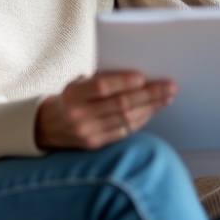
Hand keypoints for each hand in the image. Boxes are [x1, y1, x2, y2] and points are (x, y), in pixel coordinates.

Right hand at [35, 72, 175, 150]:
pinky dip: (142, 119)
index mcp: (73, 94)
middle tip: (169, 87)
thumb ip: (102, 78)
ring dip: (150, 107)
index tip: (144, 76)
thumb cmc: (73, 97)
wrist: (50, 125)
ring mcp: (87, 133)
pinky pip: (125, 131)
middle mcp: (78, 115)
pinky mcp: (95, 144)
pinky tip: (153, 109)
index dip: (123, 82)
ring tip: (167, 97)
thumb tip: (139, 75)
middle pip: (120, 105)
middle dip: (149, 95)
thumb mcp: (79, 83)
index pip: (102, 87)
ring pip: (126, 119)